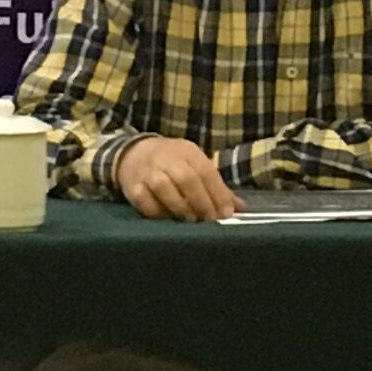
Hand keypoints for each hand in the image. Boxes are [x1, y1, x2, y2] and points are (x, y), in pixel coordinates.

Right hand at [116, 137, 237, 220]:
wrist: (133, 153)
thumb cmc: (171, 163)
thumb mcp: (193, 165)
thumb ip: (215, 186)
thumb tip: (239, 208)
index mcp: (187, 151)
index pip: (206, 171)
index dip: (218, 193)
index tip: (227, 213)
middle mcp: (166, 158)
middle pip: (186, 178)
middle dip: (201, 201)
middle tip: (210, 220)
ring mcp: (147, 171)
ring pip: (164, 187)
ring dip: (180, 206)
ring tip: (190, 220)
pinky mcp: (132, 186)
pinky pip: (145, 201)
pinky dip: (157, 212)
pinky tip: (167, 218)